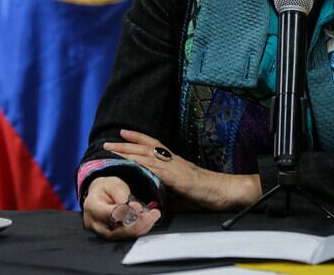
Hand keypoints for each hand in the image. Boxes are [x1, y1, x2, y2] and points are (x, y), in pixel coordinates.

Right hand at [81, 176, 160, 239]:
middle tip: (152, 216)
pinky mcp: (112, 236)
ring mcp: (102, 232)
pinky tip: (149, 221)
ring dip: (141, 228)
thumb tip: (133, 209)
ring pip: (122, 236)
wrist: (101, 194)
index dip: (125, 213)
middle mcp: (94, 223)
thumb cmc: (106, 189)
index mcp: (91, 207)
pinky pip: (126, 236)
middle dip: (136, 225)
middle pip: (115, 232)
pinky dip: (139, 229)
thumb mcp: (114, 184)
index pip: (108, 215)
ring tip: (153, 216)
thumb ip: (121, 195)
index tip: (139, 208)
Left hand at [104, 129, 260, 210]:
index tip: (123, 132)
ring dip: (127, 152)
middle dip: (126, 144)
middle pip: (146, 147)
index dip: (138, 138)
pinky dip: (141, 165)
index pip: (154, 145)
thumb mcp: (185, 190)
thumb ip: (171, 192)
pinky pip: (156, 169)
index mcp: (175, 162)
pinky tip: (130, 163)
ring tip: (112, 150)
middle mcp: (173, 160)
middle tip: (108, 142)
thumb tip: (158, 200)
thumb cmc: (209, 191)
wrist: (225, 191)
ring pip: (147, 155)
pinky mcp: (177, 177)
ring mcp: (174, 167)